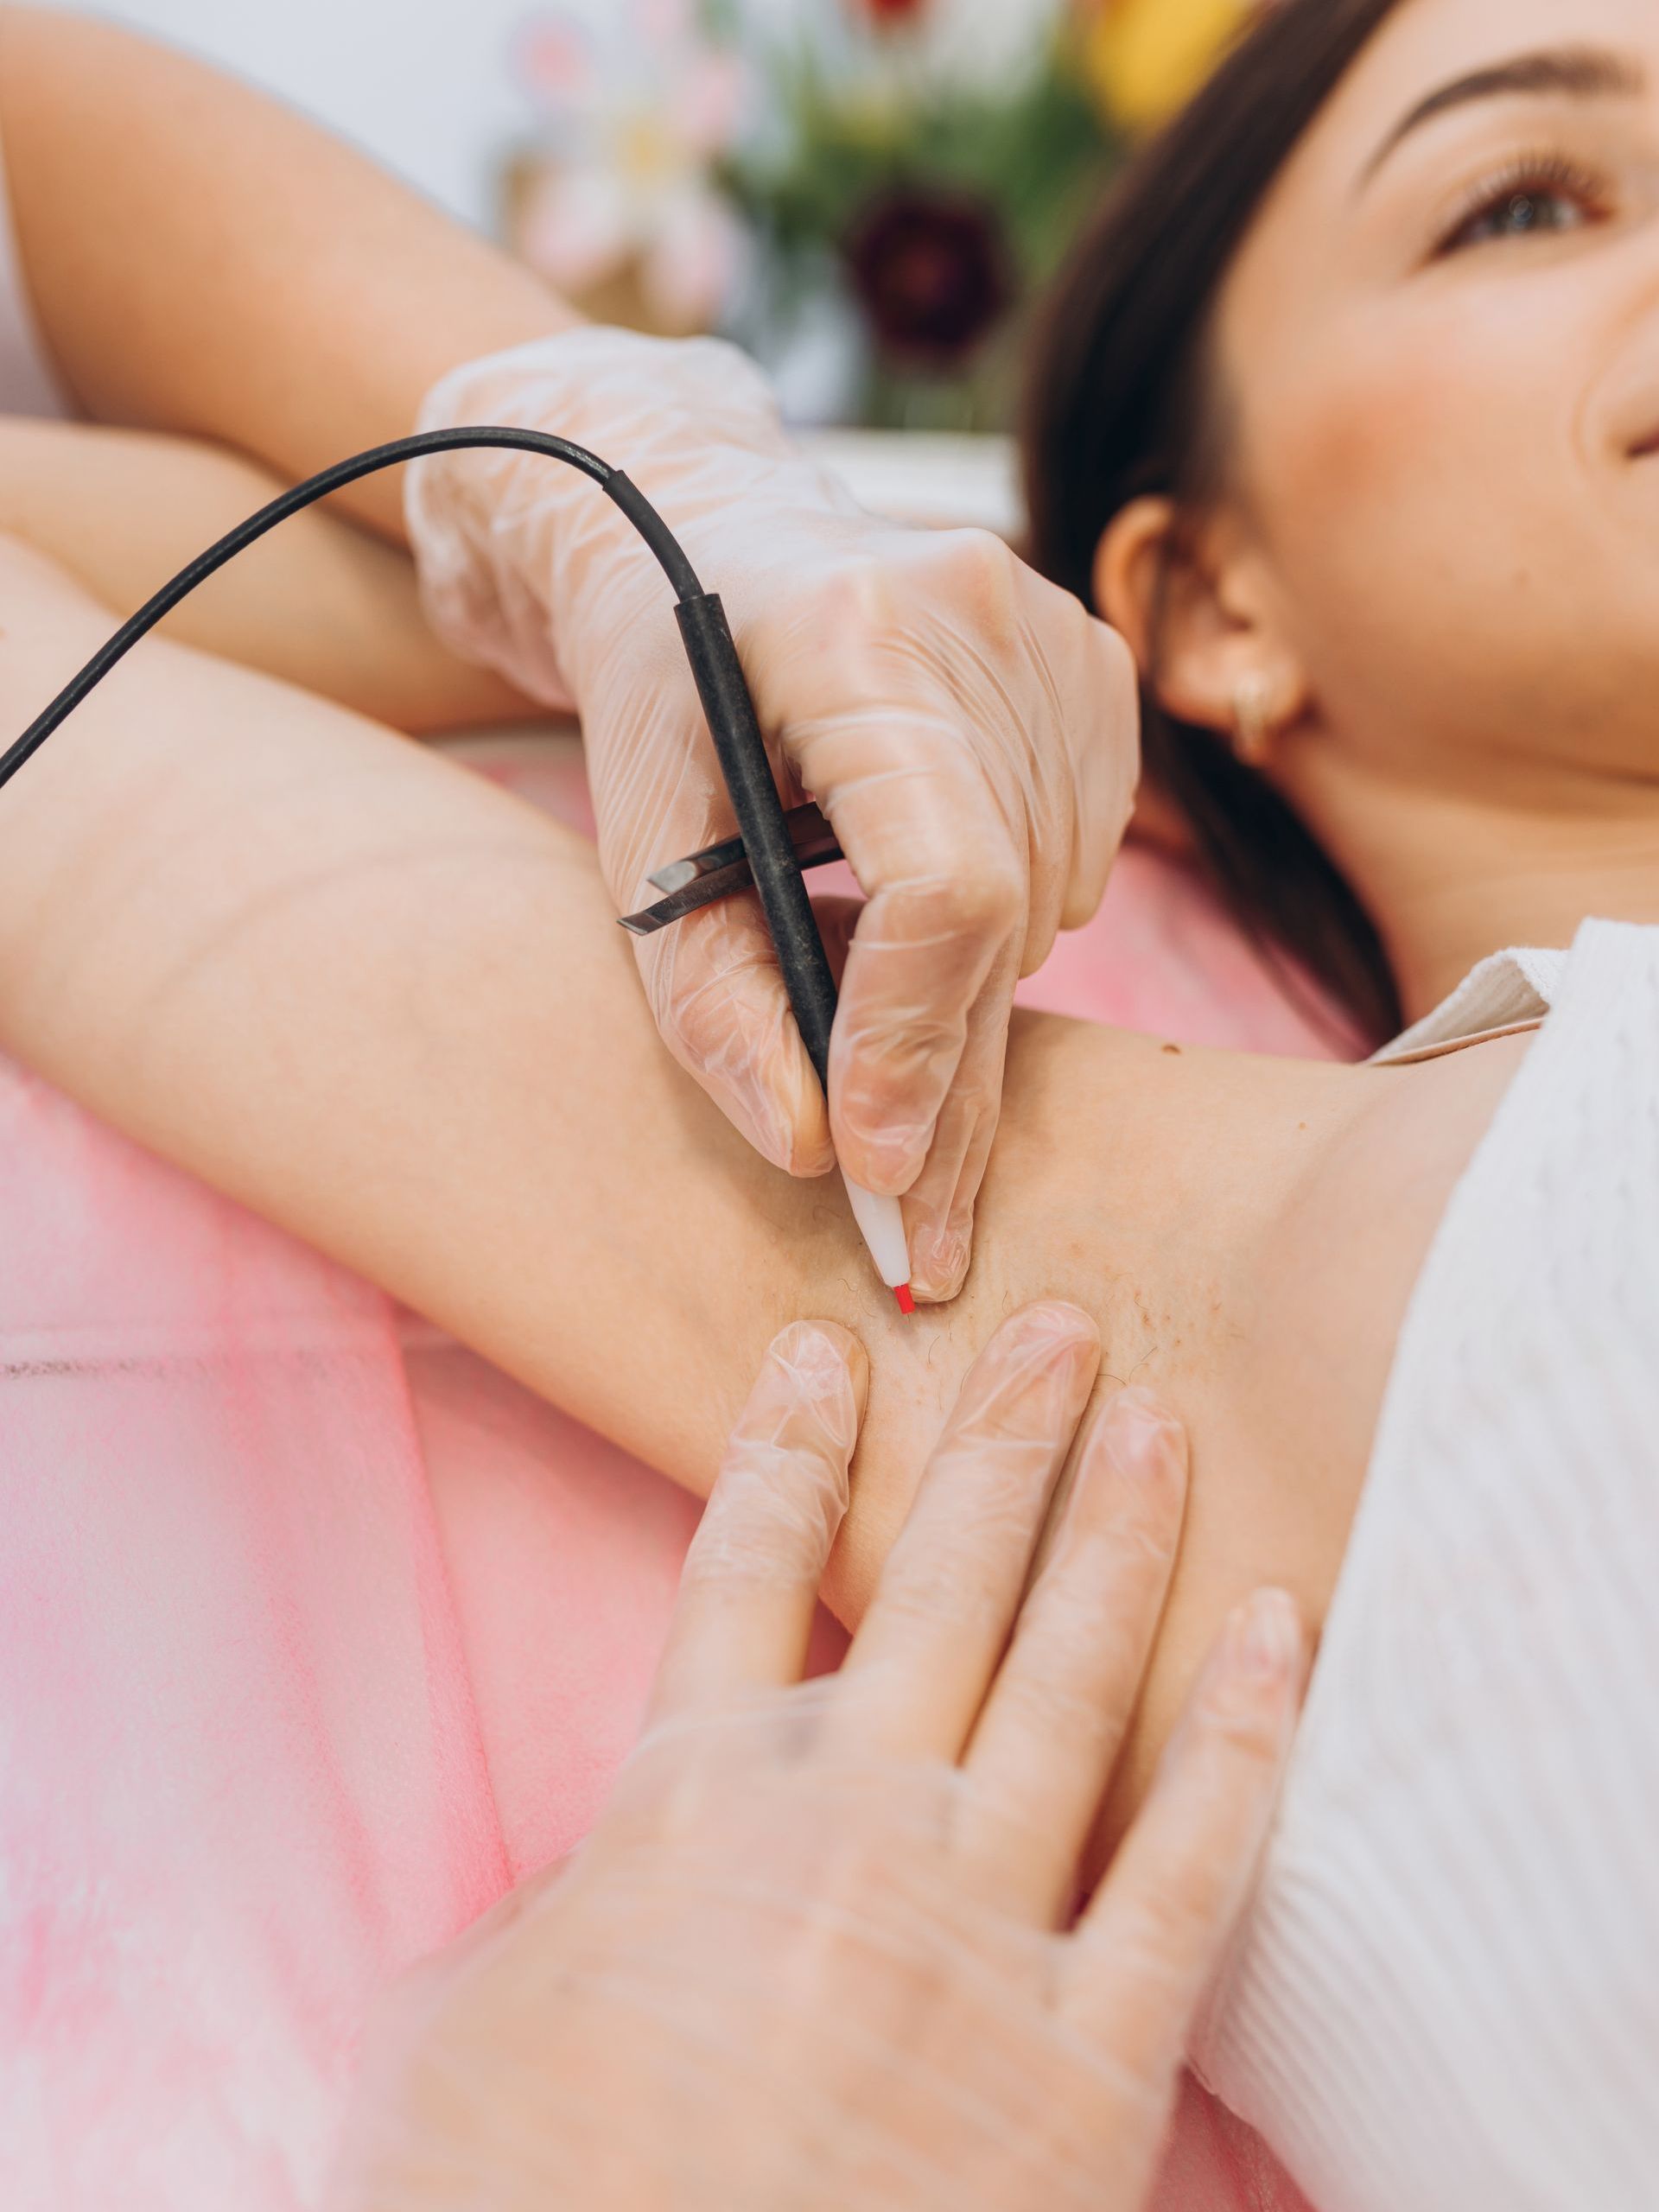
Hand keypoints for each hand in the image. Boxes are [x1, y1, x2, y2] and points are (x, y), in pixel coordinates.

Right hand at [333, 1302, 1304, 2210]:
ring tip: (1157, 1420)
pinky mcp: (1091, 2056)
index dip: (785, 1449)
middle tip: (1061, 1331)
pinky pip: (1190, 1864)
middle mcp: (848, 1826)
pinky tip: (1277, 1628)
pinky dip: (1240, 1737)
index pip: (745, 1571)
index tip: (822, 1356)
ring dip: (1118, 1533)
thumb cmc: (518, 2205)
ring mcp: (979, 1926)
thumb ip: (554, 1908)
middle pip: (937, 1582)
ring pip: (1068, 1675)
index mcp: (690, 1805)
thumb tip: (584, 1878)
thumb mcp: (462, 2024)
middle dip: (1002, 1444)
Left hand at [406, 331, 1139, 1300]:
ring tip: (881, 1011)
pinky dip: (1005, 923)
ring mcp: (1056, 638)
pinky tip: (924, 894)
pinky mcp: (1095, 665)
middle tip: (911, 1228)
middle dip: (945, 1081)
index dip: (914, 1041)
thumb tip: (813, 1150)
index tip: (874, 1169)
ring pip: (1047, 910)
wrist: (701, 526)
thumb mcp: (635, 844)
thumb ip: (710, 1000)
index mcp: (848, 640)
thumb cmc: (656, 693)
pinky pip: (1078, 866)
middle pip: (1000, 918)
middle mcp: (980, 622)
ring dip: (967, 1001)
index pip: (942, 881)